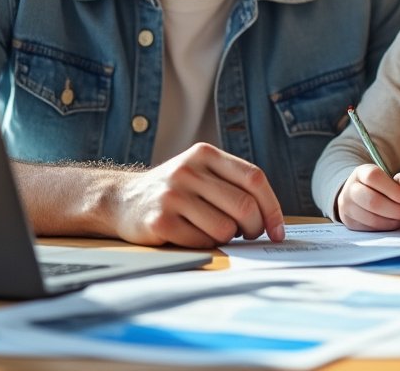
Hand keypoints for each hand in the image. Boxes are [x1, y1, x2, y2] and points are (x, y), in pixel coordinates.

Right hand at [111, 143, 285, 247]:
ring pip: (225, 228)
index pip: (254, 178)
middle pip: (244, 206)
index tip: (278, 230)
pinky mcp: (160, 221)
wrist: (121, 200)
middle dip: (254, 228)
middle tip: (250, 235)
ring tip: (215, 231)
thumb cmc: (174, 191)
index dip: (272, 207)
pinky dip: (206, 244)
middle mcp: (188, 170)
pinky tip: (193, 235)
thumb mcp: (201, 173)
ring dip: (228, 238)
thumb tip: (272, 219)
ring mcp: (172, 195)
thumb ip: (233, 184)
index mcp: (205, 154)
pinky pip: (203, 241)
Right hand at [335, 163, 399, 231]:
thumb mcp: (392, 179)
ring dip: (393, 221)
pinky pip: (370, 229)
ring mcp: (348, 207)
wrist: (358, 198)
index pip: (373, 177)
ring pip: (372, 218)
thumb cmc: (380, 188)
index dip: (393, 189)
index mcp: (361, 173)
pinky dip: (386, 227)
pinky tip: (394, 222)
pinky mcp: (350, 223)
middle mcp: (351, 189)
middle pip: (372, 201)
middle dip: (395, 209)